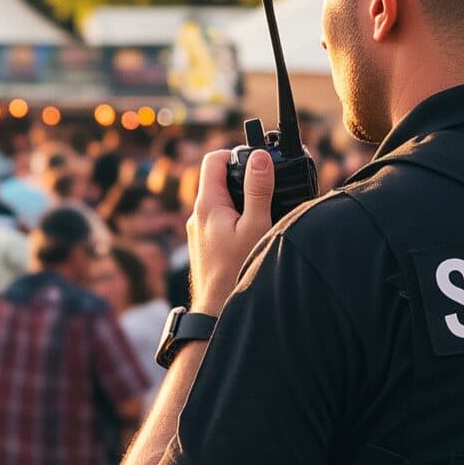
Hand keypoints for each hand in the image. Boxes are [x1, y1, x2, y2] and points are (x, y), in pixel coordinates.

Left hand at [187, 147, 275, 313]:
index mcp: (207, 205)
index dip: (235, 153)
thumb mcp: (255, 226)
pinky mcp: (203, 246)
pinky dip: (235, 219)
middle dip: (241, 177)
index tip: (256, 161)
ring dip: (239, 200)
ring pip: (219, 203)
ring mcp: (198, 232)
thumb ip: (258, 190)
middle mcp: (197, 216)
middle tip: (266, 184)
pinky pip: (219, 222)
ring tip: (262, 209)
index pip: (213, 160)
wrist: (216, 312)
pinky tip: (251, 232)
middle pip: (217, 180)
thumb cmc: (237, 271)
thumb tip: (259, 158)